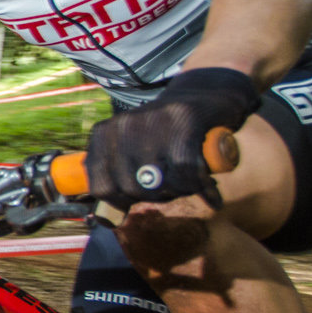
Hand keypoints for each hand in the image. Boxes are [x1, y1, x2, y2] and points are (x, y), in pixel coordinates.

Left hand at [86, 68, 258, 209]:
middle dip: (154, 197)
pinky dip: (202, 188)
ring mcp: (152, 122)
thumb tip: (104, 219)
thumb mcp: (132, 148)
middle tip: (173, 186)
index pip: (100, 186)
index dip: (119, 202)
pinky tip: (211, 192)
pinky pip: (188, 173)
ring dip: (180, 191)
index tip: (137, 201)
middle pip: (131, 188)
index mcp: (104, 134)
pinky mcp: (184, 122)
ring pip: (158, 183)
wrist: (205, 92)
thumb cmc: (167, 132)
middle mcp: (123, 125)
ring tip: (191, 179)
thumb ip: (115, 176)